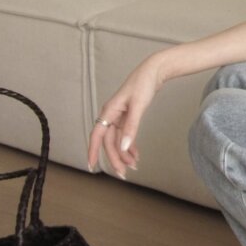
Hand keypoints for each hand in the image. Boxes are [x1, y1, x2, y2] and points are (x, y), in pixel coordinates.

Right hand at [88, 55, 164, 178]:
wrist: (153, 71)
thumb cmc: (143, 84)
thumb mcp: (138, 106)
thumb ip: (131, 127)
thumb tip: (125, 147)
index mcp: (109, 111)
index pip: (96, 135)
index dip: (93, 151)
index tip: (91, 166)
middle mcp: (111, 115)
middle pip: (109, 142)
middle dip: (115, 159)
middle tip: (123, 174)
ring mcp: (119, 117)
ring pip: (118, 141)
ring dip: (124, 154)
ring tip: (134, 167)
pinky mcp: (127, 117)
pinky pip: (125, 136)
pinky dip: (130, 146)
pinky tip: (136, 155)